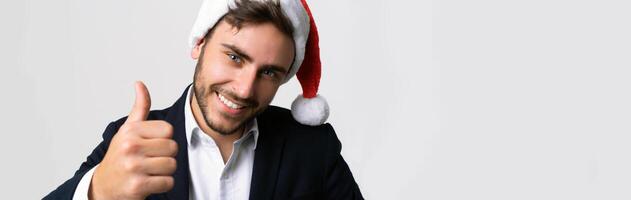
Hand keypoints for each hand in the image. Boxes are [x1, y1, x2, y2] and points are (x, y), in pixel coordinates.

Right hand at [90, 81, 177, 199]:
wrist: (104, 186)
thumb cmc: (120, 156)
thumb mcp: (127, 130)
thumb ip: (139, 108)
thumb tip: (140, 84)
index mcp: (130, 131)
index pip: (169, 130)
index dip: (164, 139)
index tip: (151, 145)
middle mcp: (130, 147)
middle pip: (173, 148)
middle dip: (166, 156)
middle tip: (151, 160)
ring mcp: (133, 167)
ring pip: (172, 165)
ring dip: (165, 171)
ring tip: (150, 171)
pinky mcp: (138, 186)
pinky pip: (168, 182)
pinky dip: (163, 184)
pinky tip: (149, 182)